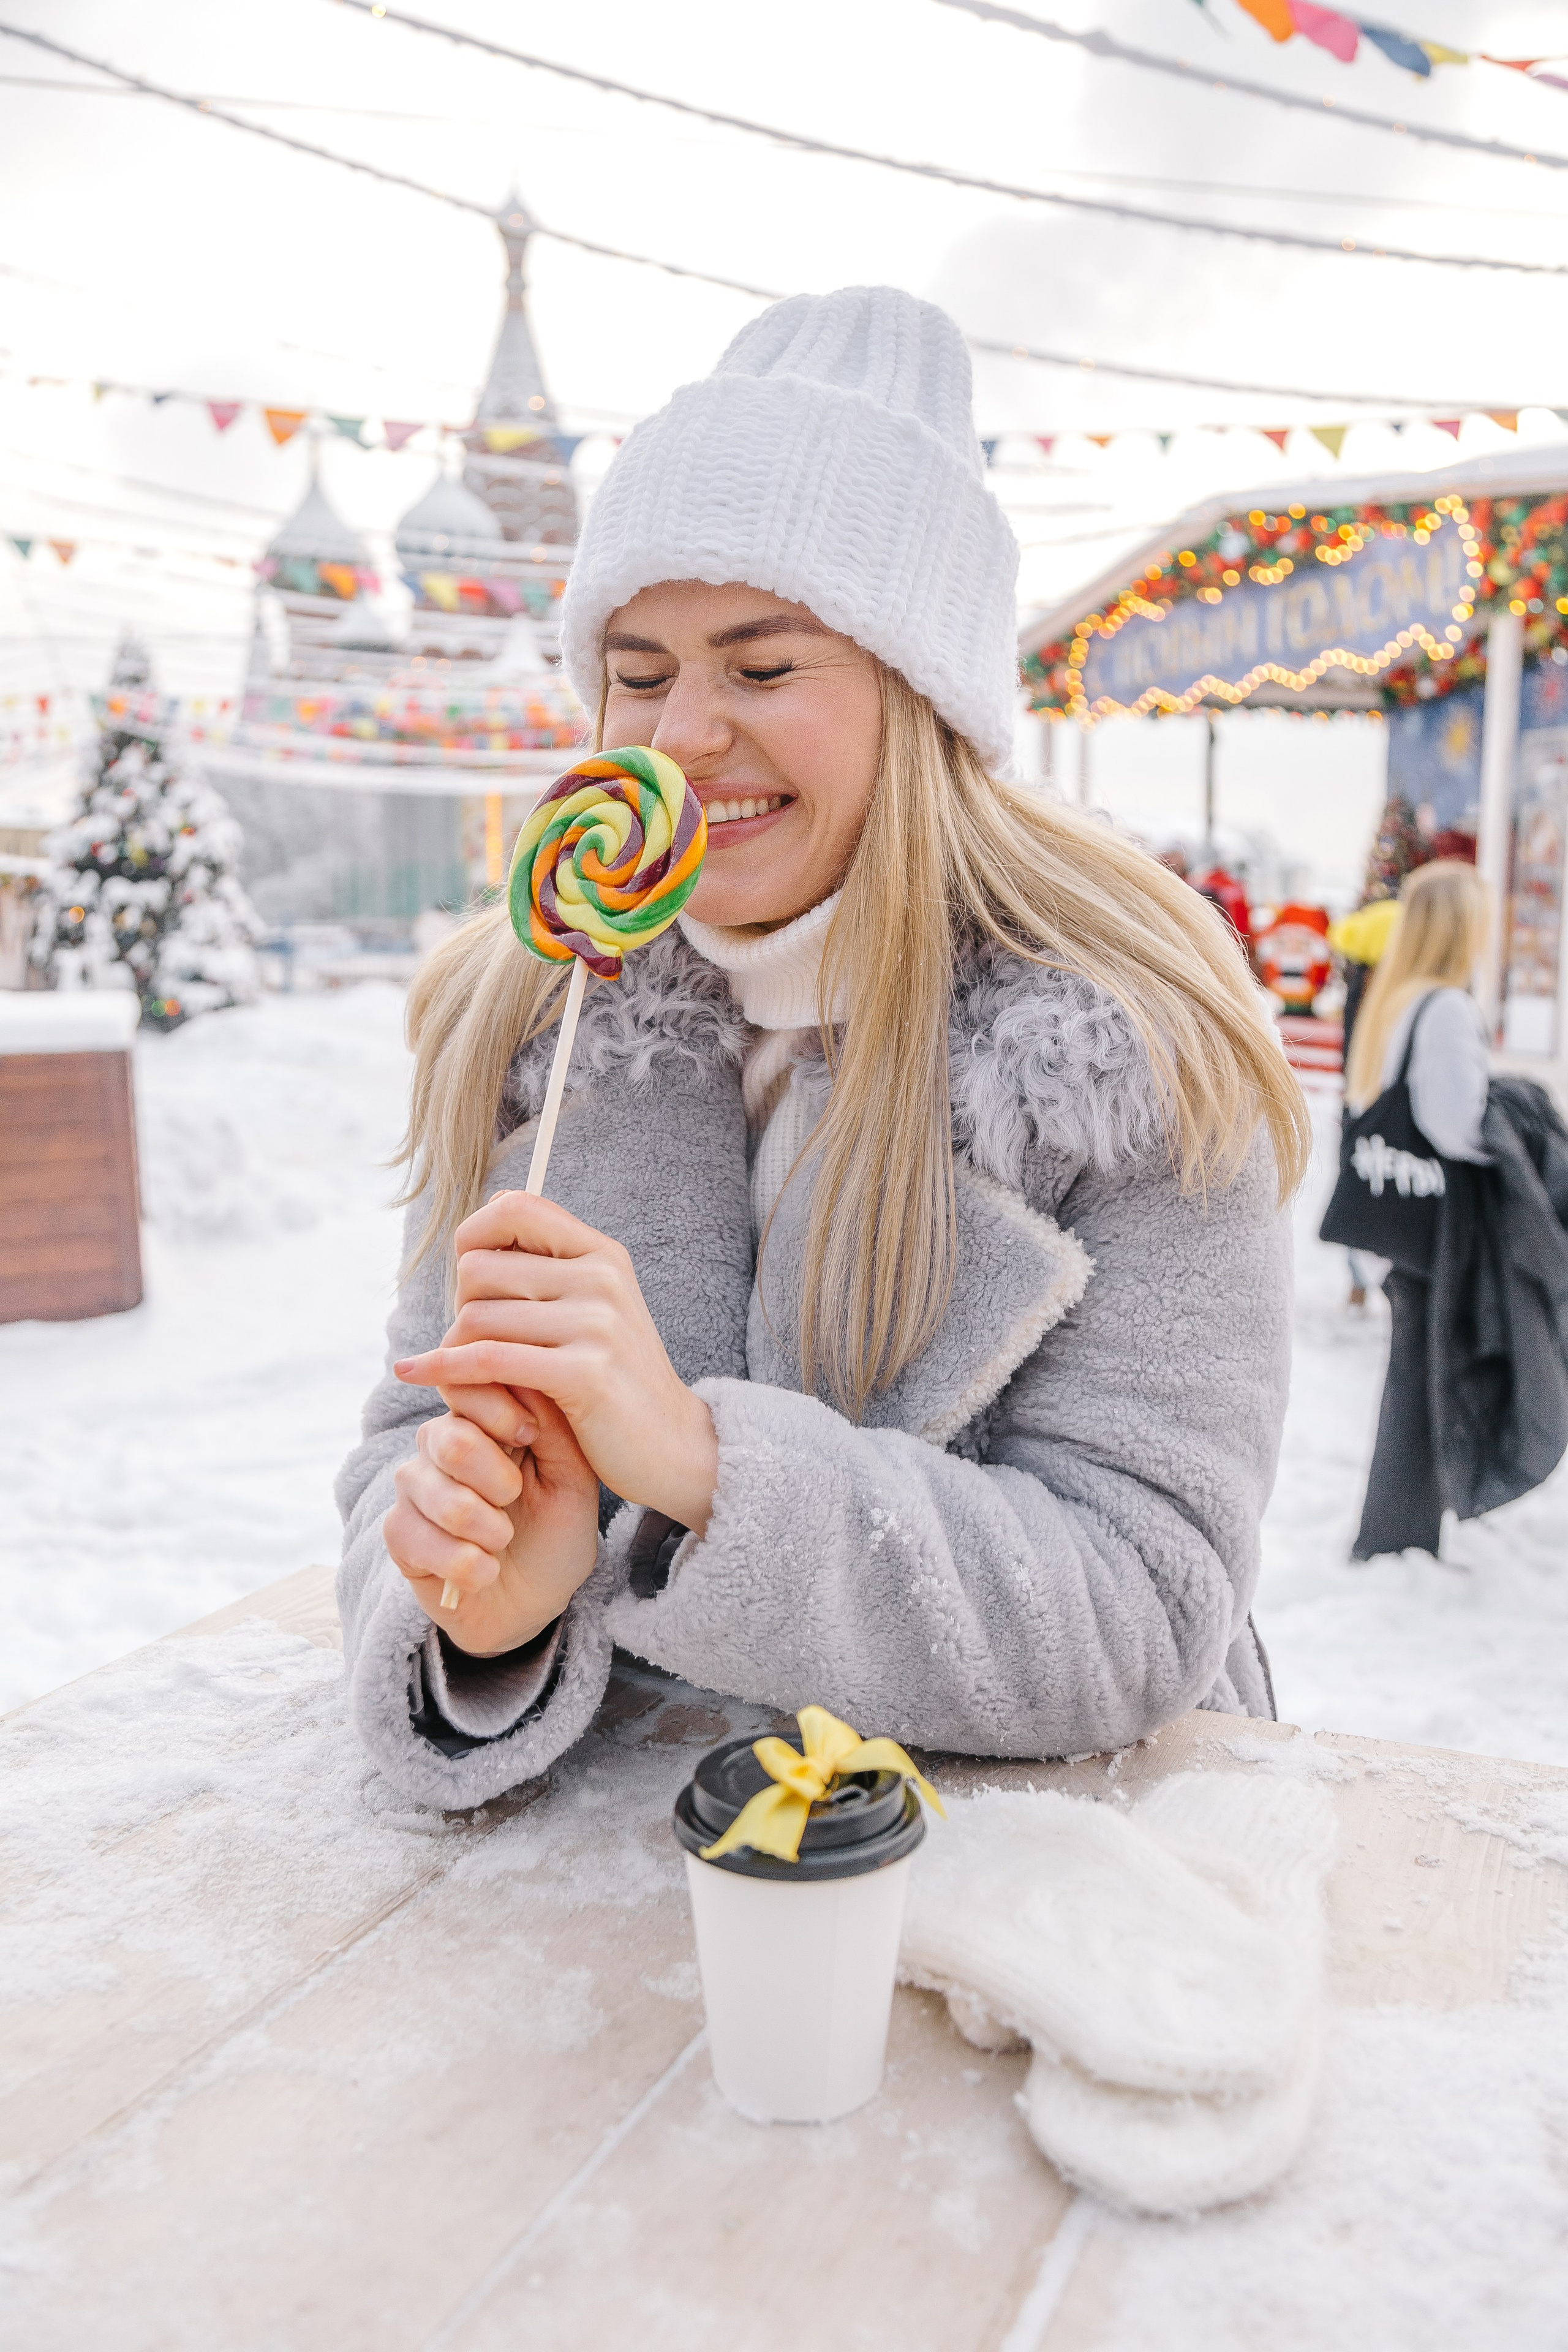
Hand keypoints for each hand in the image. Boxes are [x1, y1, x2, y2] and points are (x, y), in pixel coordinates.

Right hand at [383, 1387, 600, 1655]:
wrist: (537, 1601)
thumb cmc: (556, 1531)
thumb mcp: (573, 1477)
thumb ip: (551, 1425)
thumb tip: (525, 1370)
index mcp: (480, 1420)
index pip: (465, 1385)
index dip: (499, 1413)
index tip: (530, 1439)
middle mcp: (437, 1446)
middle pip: (450, 1440)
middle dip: (500, 1480)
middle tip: (517, 1498)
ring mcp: (413, 1489)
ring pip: (445, 1499)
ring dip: (491, 1531)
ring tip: (504, 1540)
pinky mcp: (398, 1534)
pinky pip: (425, 1543)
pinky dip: (471, 1566)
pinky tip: (485, 1570)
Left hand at [392, 1191, 719, 1535]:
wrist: (672, 1446)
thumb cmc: (615, 1381)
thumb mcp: (593, 1310)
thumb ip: (547, 1270)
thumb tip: (481, 1226)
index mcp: (602, 1254)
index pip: (515, 1208)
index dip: (474, 1236)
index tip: (470, 1280)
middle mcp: (602, 1278)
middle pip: (479, 1268)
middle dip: (461, 1307)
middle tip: (479, 1345)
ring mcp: (597, 1324)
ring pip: (475, 1316)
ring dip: (455, 1349)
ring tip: (473, 1376)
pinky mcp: (585, 1374)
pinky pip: (487, 1361)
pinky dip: (444, 1369)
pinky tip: (417, 1374)